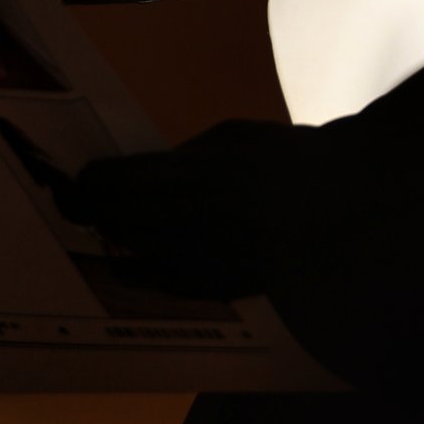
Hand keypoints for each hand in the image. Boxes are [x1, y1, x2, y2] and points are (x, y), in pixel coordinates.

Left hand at [72, 120, 313, 298]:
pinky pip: (162, 282)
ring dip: (119, 238)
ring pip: (131, 252)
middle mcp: (175, 221)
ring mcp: (193, 258)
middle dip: (96, 210)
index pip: (108, 182)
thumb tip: (159, 170)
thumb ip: (188, 155)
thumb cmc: (289, 162)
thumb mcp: (232, 137)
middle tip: (86, 205)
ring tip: (115, 228)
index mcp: (178, 175)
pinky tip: (135, 265)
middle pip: (111, 219)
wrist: (339, 212)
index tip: (84, 178)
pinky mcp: (212, 286)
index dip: (92, 180)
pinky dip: (144, 271)